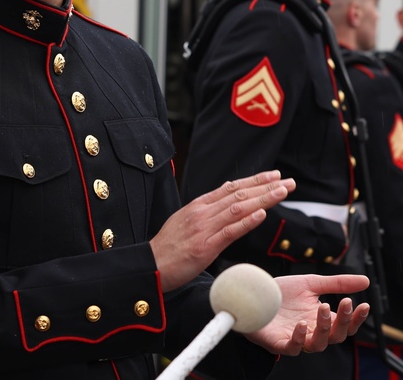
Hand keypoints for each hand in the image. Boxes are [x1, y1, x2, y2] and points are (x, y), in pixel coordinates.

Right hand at [151, 170, 293, 291]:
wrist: (152, 265)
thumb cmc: (169, 247)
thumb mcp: (186, 220)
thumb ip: (207, 208)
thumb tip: (225, 190)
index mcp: (198, 206)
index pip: (231, 188)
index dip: (254, 181)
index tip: (274, 176)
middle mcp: (202, 213)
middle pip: (238, 195)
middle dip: (265, 187)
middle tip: (288, 181)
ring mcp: (203, 229)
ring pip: (238, 209)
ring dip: (262, 199)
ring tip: (282, 192)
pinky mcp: (205, 247)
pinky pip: (229, 232)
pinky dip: (246, 222)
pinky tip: (261, 215)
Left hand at [244, 273, 369, 353]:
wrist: (251, 293)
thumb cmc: (280, 292)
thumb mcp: (310, 283)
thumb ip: (337, 284)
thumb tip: (366, 281)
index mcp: (320, 319)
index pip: (345, 324)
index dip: (356, 318)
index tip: (363, 304)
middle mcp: (311, 331)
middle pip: (336, 336)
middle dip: (343, 321)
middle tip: (344, 302)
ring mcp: (295, 338)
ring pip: (318, 343)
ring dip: (324, 327)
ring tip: (322, 307)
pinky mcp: (278, 342)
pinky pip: (293, 348)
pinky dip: (300, 338)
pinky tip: (302, 325)